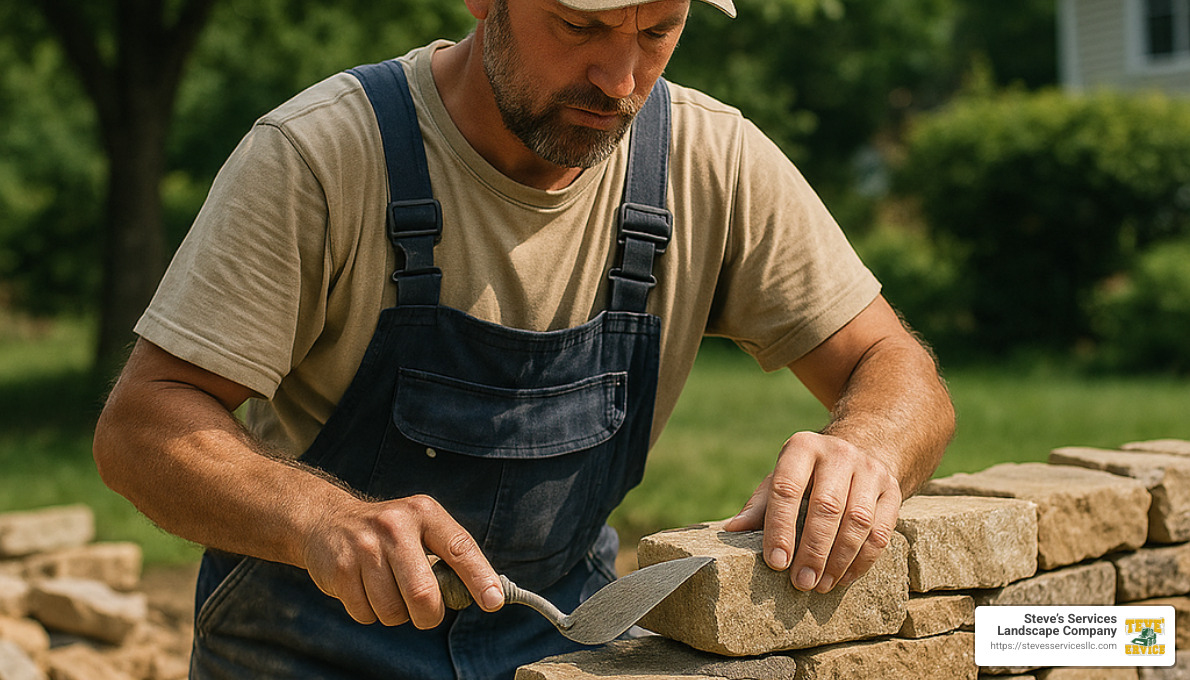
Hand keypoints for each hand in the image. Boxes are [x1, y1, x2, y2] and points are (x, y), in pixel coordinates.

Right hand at [300, 494, 503, 627]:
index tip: (494, 601)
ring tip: (388, 590)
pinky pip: (366, 614)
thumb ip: (448, 557)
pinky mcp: (341, 569)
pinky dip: (370, 612)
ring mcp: (365, 547)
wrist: (327, 520)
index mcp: (424, 513)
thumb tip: (485, 595)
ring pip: (393, 611)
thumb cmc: (388, 533)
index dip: (479, 578)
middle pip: (423, 594)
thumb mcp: (420, 528)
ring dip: (396, 614)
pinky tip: (365, 589)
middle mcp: (395, 526)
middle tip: (426, 613)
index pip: (459, 548)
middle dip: (429, 615)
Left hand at [723, 431, 900, 592]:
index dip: (780, 528)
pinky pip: (881, 531)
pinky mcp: (893, 489)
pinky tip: (844, 578)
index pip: (786, 488)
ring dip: (839, 560)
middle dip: (813, 550)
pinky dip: (862, 561)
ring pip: (857, 521)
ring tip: (821, 585)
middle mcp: (839, 453)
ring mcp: (870, 470)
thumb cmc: (809, 474)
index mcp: (802, 447)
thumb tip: (732, 531)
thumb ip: (760, 505)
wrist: (862, 449)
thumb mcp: (781, 478)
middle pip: (826, 507)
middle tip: (801, 582)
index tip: (776, 562)